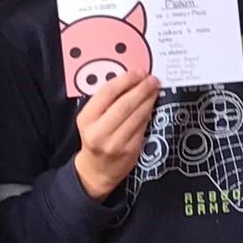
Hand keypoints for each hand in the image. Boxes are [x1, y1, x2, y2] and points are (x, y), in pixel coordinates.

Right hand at [73, 70, 160, 199]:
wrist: (96, 170)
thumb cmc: (95, 138)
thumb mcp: (91, 119)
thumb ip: (105, 101)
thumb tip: (130, 80)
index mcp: (87, 119)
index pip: (107, 93)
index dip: (126, 80)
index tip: (138, 72)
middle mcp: (99, 132)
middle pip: (125, 104)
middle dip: (141, 88)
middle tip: (152, 79)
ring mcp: (116, 143)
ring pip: (137, 115)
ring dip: (149, 99)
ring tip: (154, 89)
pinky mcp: (131, 150)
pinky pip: (143, 126)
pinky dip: (149, 112)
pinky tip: (151, 104)